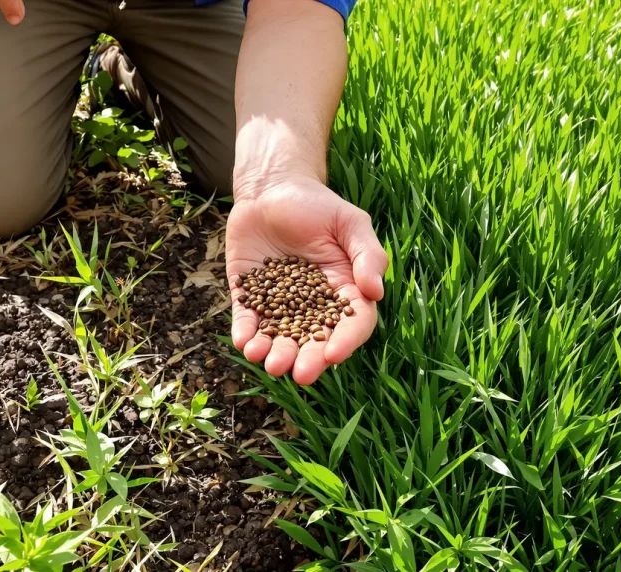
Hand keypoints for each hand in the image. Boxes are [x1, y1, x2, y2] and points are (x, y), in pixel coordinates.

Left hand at [226, 177, 387, 384]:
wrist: (270, 188)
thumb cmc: (316, 204)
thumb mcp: (350, 223)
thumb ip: (367, 255)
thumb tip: (376, 291)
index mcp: (344, 290)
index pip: (352, 323)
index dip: (345, 341)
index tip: (334, 354)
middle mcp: (312, 304)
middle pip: (314, 340)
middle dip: (306, 359)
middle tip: (298, 373)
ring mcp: (279, 302)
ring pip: (279, 336)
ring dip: (274, 352)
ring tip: (267, 362)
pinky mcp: (248, 295)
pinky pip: (248, 320)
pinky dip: (245, 334)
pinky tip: (244, 343)